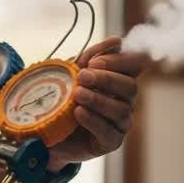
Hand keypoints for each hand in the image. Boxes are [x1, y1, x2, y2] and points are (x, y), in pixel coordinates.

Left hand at [47, 36, 146, 169]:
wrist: (49, 131)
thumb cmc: (65, 98)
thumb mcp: (73, 73)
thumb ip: (92, 56)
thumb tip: (117, 41)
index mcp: (119, 79)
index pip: (135, 65)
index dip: (120, 61)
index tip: (94, 62)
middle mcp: (125, 100)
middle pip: (130, 87)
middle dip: (106, 79)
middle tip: (82, 76)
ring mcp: (120, 122)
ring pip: (121, 109)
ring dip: (98, 100)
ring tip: (77, 95)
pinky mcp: (110, 142)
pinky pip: (109, 131)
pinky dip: (93, 120)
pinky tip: (79, 113)